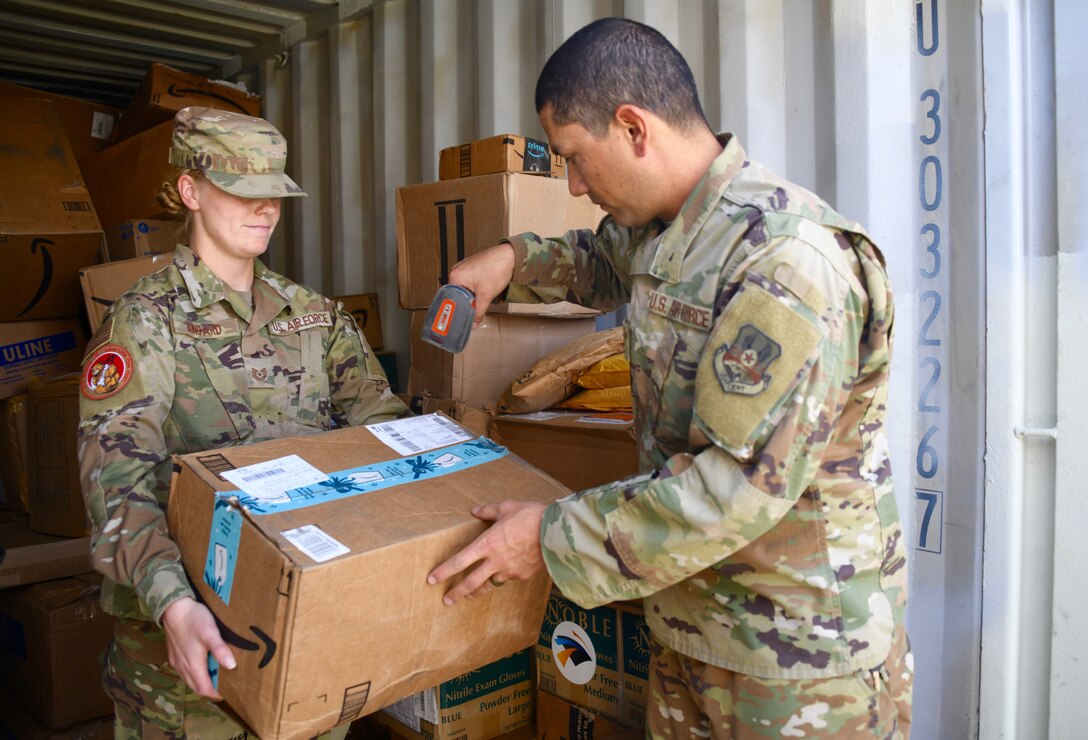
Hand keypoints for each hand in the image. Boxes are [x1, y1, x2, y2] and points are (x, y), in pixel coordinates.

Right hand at [161, 596, 236, 699]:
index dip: (216, 694)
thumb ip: (220, 650)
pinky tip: (202, 663)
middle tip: (224, 686)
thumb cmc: (194, 619)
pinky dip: (194, 673)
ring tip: (216, 676)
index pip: (204, 689)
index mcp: (193, 665)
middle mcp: (183, 667)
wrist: (173, 607)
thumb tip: (232, 666)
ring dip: (201, 681)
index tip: (228, 693)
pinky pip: (184, 671)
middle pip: (196, 686)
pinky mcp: (173, 654)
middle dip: (209, 689)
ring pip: (189, 679)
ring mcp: (176, 661)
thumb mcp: (210, 633)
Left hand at [427, 500, 547, 604]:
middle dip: (457, 593)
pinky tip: (507, 574)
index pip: (459, 561)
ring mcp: (509, 571)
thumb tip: (476, 510)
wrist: (556, 532)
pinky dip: (505, 576)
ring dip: (477, 592)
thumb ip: (489, 511)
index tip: (432, 580)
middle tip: (447, 600)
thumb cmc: (531, 516)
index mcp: (486, 544)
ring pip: (490, 585)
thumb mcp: (507, 507)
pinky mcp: (523, 575)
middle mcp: (495, 561)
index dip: (444, 572)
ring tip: (470, 596)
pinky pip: (510, 577)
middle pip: (470, 582)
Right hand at [448, 243, 515, 324]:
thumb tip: (473, 325)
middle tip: (472, 313)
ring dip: (472, 296)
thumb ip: (478, 312)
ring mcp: (464, 267)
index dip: (457, 310)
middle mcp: (457, 271)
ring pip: (465, 289)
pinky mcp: (473, 266)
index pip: (451, 299)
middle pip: (458, 294)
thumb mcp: (486, 295)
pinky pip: (470, 282)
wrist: (509, 255)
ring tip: (479, 301)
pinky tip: (483, 291)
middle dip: (466, 303)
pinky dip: (476, 289)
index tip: (461, 318)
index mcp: (455, 277)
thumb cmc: (496, 269)